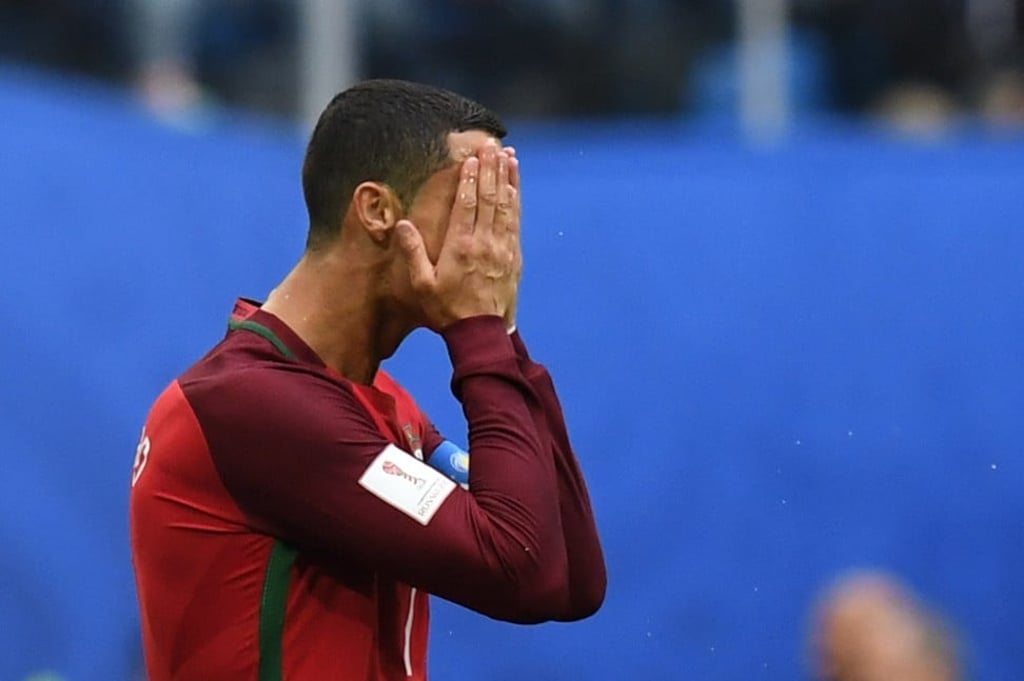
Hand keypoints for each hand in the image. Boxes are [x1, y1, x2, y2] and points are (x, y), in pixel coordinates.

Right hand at [396, 144, 521, 330]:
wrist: (481, 332)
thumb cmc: (448, 310)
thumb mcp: (422, 285)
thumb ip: (412, 254)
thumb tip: (402, 224)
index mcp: (460, 247)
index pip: (467, 204)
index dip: (470, 179)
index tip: (471, 158)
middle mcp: (484, 242)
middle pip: (489, 198)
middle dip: (490, 169)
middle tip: (491, 145)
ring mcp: (502, 248)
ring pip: (506, 206)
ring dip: (507, 178)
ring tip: (507, 155)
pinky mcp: (513, 255)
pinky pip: (515, 221)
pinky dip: (516, 200)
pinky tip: (515, 185)